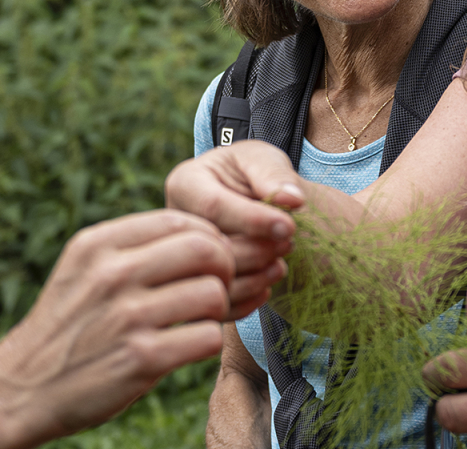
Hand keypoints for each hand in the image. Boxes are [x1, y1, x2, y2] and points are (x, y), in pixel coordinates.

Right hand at [0, 209, 239, 443]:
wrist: (21, 389)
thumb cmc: (66, 325)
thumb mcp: (82, 269)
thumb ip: (132, 247)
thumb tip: (203, 233)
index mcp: (98, 244)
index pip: (180, 219)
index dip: (207, 238)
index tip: (206, 260)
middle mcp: (112, 274)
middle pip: (206, 249)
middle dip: (223, 268)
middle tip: (214, 288)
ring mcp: (126, 316)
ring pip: (212, 293)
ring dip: (218, 310)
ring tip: (199, 319)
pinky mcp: (140, 359)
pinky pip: (207, 337)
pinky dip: (208, 342)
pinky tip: (189, 346)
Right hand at [166, 140, 304, 315]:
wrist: (242, 196)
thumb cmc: (250, 173)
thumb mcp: (261, 159)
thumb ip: (274, 175)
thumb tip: (292, 200)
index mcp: (184, 184)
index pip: (213, 207)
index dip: (254, 219)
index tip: (289, 226)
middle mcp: (173, 226)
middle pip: (211, 249)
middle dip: (257, 249)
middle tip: (288, 242)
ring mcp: (177, 260)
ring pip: (213, 281)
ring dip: (256, 276)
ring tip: (280, 260)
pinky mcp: (191, 287)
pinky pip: (217, 306)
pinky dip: (249, 300)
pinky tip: (268, 282)